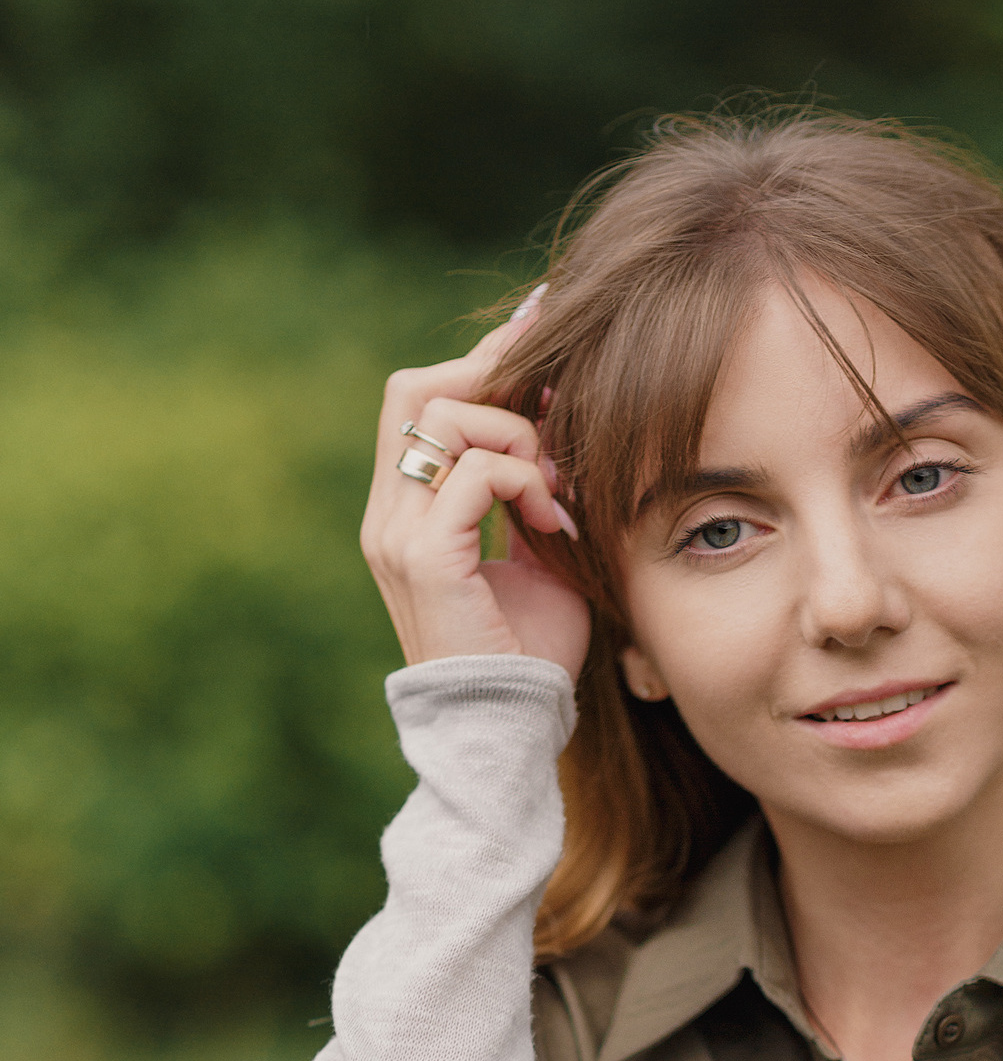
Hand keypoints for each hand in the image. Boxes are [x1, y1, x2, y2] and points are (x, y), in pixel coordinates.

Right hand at [359, 300, 591, 676]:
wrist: (507, 728)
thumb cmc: (528, 655)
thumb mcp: (533, 557)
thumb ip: (528, 493)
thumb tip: (557, 423)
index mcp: (403, 511)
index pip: (421, 401)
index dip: (480, 359)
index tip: (539, 332)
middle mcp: (387, 515)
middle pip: (416, 388)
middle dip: (492, 374)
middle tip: (555, 391)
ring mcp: (397, 534)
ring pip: (444, 416)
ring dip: (516, 436)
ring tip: (553, 488)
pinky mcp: (423, 556)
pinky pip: (471, 471)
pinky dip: (522, 479)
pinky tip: (550, 520)